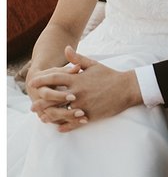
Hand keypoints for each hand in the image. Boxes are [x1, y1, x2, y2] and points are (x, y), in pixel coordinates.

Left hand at [27, 46, 142, 130]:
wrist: (128, 88)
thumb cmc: (110, 75)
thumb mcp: (94, 65)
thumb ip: (77, 59)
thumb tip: (66, 48)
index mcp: (77, 79)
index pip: (53, 78)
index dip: (41, 80)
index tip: (32, 83)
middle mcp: (78, 92)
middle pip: (52, 98)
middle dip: (40, 102)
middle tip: (33, 106)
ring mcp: (83, 104)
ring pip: (60, 113)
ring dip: (50, 116)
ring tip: (44, 119)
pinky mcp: (90, 115)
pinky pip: (74, 123)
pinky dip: (65, 126)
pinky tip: (60, 127)